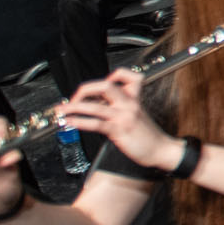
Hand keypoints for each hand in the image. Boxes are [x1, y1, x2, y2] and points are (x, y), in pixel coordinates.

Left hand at [59, 71, 180, 171]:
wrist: (161, 149)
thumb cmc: (148, 135)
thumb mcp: (138, 114)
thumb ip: (122, 107)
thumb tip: (99, 105)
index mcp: (134, 98)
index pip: (127, 76)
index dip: (112, 75)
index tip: (100, 86)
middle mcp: (129, 104)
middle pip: (106, 85)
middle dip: (84, 90)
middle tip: (73, 98)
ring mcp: (124, 116)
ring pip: (96, 106)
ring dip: (74, 107)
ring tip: (62, 110)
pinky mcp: (120, 130)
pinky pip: (96, 123)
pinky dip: (79, 122)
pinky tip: (70, 122)